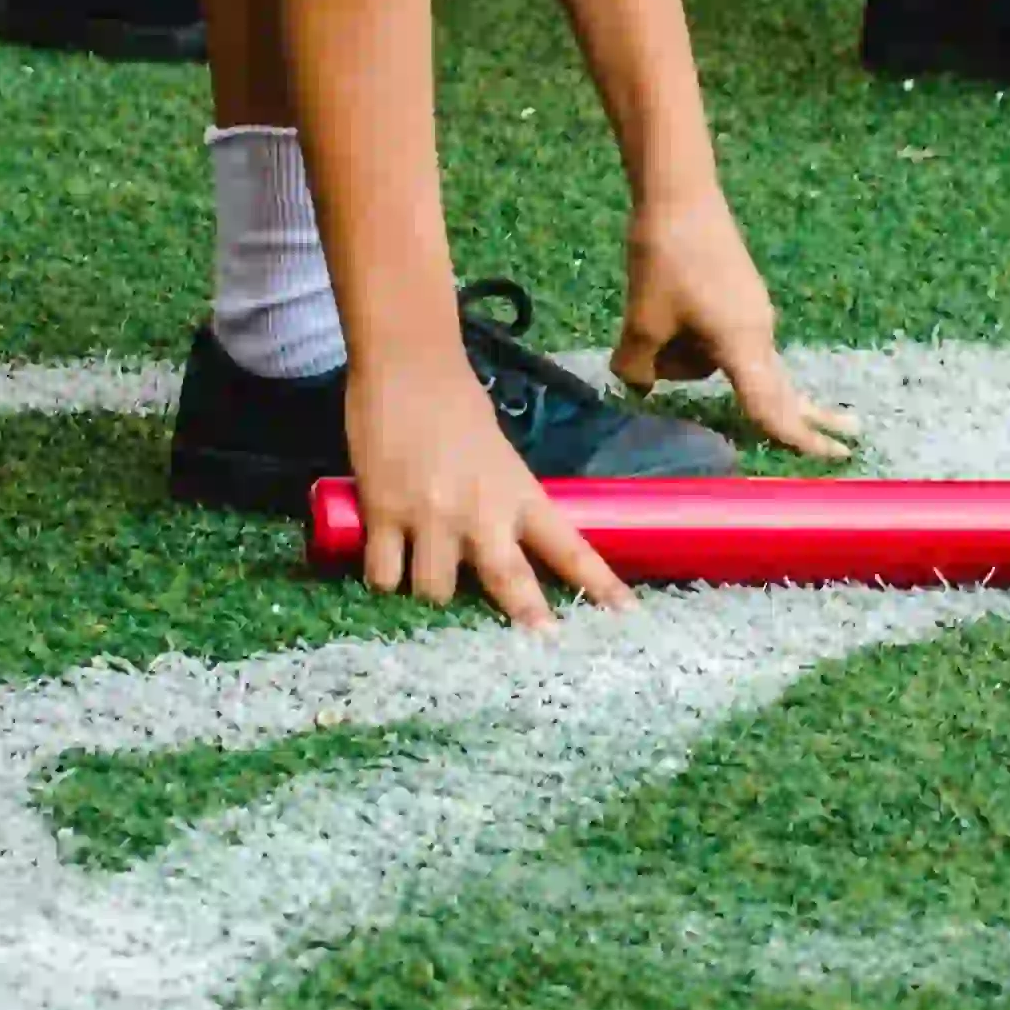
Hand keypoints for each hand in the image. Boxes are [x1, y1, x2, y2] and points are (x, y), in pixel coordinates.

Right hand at [351, 365, 626, 625]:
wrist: (406, 364)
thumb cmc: (454, 402)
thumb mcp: (498, 454)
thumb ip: (502, 499)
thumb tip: (497, 541)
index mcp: (519, 492)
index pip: (569, 547)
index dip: (599, 585)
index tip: (626, 616)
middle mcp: (481, 510)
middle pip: (509, 582)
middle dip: (526, 618)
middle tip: (541, 645)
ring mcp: (431, 515)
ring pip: (434, 590)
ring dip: (428, 591)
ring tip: (421, 574)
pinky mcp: (383, 513)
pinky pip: (383, 574)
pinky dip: (383, 578)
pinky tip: (383, 565)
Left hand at [612, 200, 855, 461]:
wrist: (681, 195)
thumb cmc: (666, 258)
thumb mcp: (642, 320)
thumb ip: (638, 366)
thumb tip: (637, 385)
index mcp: (742, 343)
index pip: (771, 405)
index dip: (797, 437)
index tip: (831, 458)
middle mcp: (759, 333)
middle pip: (772, 389)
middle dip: (801, 417)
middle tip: (846, 443)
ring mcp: (753, 315)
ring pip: (732, 363)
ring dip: (691, 359)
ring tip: (649, 313)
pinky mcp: (741, 300)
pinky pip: (729, 341)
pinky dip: (704, 346)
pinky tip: (670, 316)